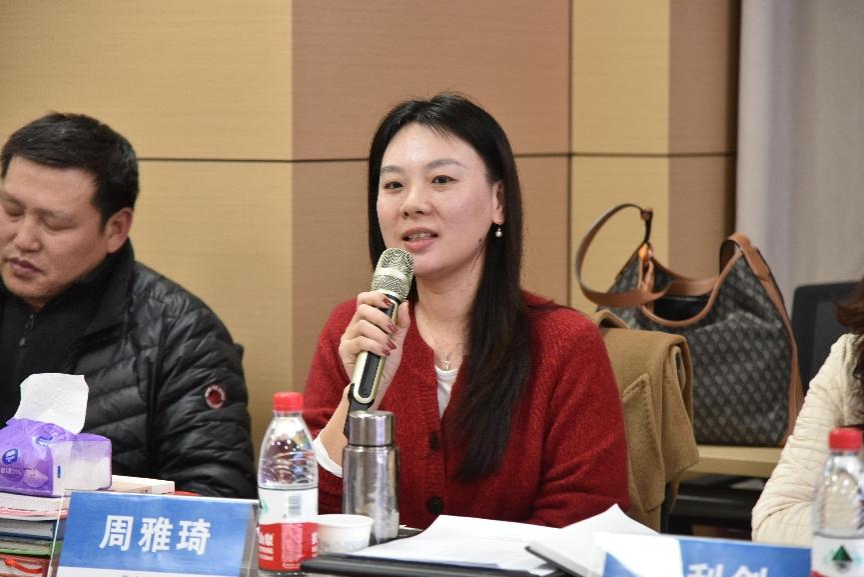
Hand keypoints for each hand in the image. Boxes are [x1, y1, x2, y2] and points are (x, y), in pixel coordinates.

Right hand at [338, 291, 409, 408]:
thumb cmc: (384, 364)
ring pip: (362, 325)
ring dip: (380, 335)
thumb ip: (400, 324)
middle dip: (381, 317)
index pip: (363, 299)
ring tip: (389, 347)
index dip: (375, 296)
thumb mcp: (397, 342)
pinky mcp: (345, 351)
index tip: (390, 303)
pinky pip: (360, 341)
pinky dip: (375, 345)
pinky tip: (383, 353)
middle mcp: (354, 327)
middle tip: (392, 330)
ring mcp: (347, 338)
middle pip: (362, 309)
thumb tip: (404, 303)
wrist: (377, 387)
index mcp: (364, 321)